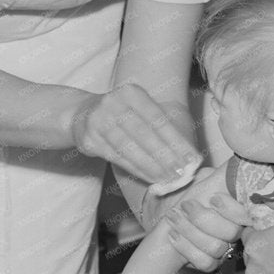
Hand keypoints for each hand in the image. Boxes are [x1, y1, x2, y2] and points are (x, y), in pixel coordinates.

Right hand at [70, 83, 198, 188]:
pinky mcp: (89, 139)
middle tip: (182, 174)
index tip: (192, 158)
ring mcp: (99, 120)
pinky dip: (136, 169)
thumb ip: (159, 126)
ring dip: (152, 166)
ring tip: (168, 179)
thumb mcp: (138, 109)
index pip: (158, 120)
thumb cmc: (121, 115)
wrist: (80, 114)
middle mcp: (113, 103)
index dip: (176, 140)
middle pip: (145, 134)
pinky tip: (150, 178)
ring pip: (130, 148)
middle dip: (166, 156)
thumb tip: (187, 154)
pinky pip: (117, 157)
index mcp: (132, 93)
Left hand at [161, 175, 253, 271]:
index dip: (231, 208)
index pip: (247, 214)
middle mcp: (236, 233)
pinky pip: (205, 263)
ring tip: (173, 216)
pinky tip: (173, 234)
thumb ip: (226, 174)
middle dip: (204, 218)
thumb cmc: (192, 198)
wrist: (171, 219)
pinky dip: (185, 247)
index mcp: (239, 212)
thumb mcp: (208, 182)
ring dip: (190, 230)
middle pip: (231, 232)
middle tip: (186, 205)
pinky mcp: (211, 264)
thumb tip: (241, 160)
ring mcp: (225, 250)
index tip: (212, 198)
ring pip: (216, 248)